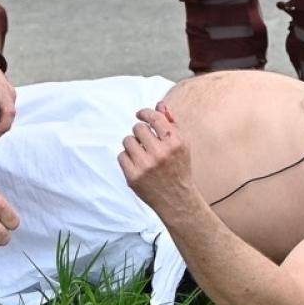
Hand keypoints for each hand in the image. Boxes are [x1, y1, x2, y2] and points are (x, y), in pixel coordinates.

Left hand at [118, 103, 197, 218]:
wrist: (177, 199)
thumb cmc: (179, 169)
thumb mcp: (182, 145)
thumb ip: (171, 123)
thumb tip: (159, 104)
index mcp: (175, 142)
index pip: (154, 117)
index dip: (145, 113)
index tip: (140, 114)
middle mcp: (160, 153)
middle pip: (138, 128)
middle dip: (141, 133)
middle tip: (147, 143)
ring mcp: (145, 165)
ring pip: (127, 140)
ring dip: (133, 145)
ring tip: (142, 154)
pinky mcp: (133, 176)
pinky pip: (121, 155)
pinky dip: (127, 159)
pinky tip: (138, 165)